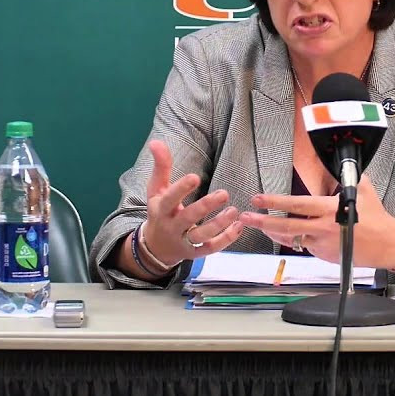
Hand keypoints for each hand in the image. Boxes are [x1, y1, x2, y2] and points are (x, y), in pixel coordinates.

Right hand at [140, 140, 243, 267]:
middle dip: (205, 207)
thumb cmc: (160, 211)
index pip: (170, 199)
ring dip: (219, 224)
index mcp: (161, 209)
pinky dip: (226, 239)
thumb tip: (155, 141)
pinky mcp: (195, 253)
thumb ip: (161, 166)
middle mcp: (171, 227)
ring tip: (234, 210)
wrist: (156, 247)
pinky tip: (239, 226)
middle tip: (224, 193)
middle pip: (188, 218)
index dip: (181, 189)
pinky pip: (211, 248)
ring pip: (201, 236)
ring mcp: (184, 242)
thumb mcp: (156, 189)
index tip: (195, 177)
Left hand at [239, 174, 394, 269]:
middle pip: (286, 226)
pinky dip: (293, 240)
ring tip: (257, 225)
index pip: (297, 205)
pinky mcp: (324, 255)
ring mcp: (322, 244)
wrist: (388, 244)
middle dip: (263, 221)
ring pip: (291, 238)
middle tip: (246, 216)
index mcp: (330, 209)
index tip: (259, 198)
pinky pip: (304, 246)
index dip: (275, 202)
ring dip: (273, 232)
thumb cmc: (377, 218)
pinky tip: (284, 234)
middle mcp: (323, 227)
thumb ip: (351, 178)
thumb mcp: (365, 190)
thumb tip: (347, 165)